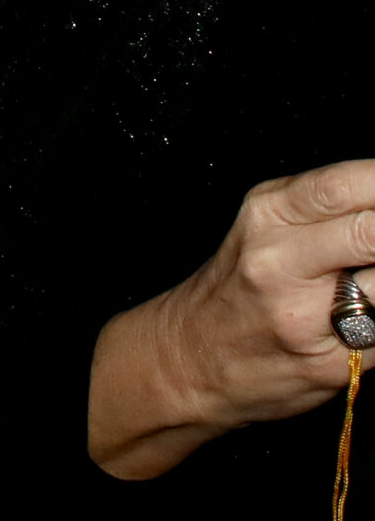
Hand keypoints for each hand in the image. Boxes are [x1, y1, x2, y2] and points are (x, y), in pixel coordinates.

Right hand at [90, 161, 374, 477]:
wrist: (195, 357)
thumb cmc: (239, 284)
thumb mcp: (266, 224)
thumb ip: (324, 206)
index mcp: (267, 214)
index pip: (342, 186)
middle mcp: (280, 262)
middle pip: (370, 232)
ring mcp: (304, 317)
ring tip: (374, 273)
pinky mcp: (328, 365)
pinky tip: (372, 311)